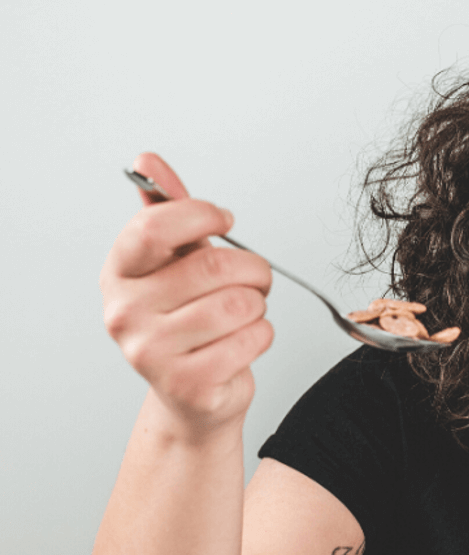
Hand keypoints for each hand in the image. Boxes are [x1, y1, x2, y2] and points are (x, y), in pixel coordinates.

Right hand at [100, 153, 273, 435]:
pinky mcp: (187, 383)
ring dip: (259, 305)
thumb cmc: (187, 320)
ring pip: (239, 305)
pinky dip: (263, 336)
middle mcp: (125, 312)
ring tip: (246, 313)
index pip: (156, 226)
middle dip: (253, 268)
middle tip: (256, 278)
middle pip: (213, 266)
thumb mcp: (175, 262)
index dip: (202, 215)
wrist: (191, 394)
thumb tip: (148, 160)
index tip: (224, 220)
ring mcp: (150, 353)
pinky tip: (244, 342)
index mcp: (119, 273)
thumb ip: (167, 211)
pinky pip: (252, 339)